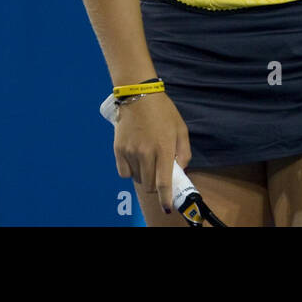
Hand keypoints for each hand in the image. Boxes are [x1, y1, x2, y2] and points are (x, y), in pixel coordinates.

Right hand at [113, 92, 191, 212]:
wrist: (138, 94)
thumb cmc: (163, 111)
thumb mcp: (181, 129)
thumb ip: (184, 152)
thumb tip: (180, 170)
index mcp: (164, 149)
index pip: (163, 183)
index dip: (165, 199)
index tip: (167, 207)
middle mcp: (146, 153)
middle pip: (149, 185)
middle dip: (156, 185)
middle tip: (159, 173)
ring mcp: (130, 152)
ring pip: (137, 179)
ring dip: (144, 175)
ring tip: (147, 159)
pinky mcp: (118, 149)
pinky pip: (124, 172)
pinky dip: (130, 170)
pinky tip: (135, 158)